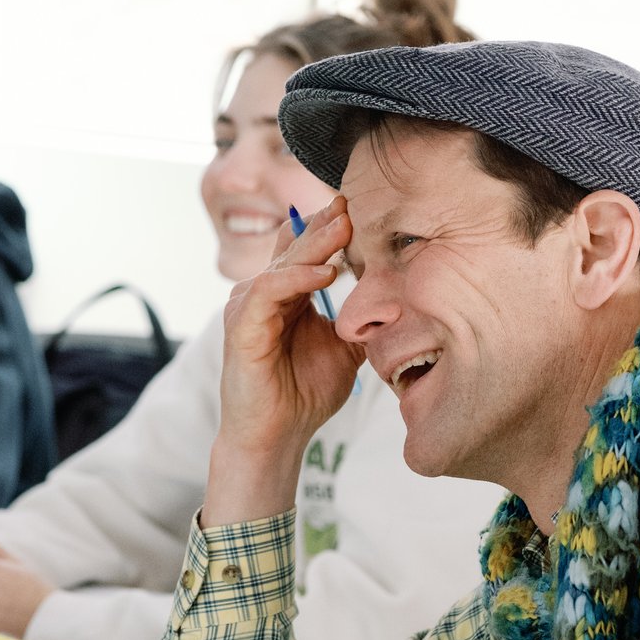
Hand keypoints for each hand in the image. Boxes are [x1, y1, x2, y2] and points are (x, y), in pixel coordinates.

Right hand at [206, 196, 360, 524]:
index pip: (306, 249)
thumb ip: (360, 320)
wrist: (278, 436)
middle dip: (325, 224)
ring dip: (314, 245)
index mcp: (287, 295)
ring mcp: (248, 308)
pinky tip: (324, 273)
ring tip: (343, 227)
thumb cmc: (304, 393)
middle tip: (352, 203)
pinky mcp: (241, 328)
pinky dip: (296, 279)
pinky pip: (268, 292)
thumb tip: (398, 297)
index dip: (329, 227)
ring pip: (283, 264)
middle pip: (295, 247)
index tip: (362, 208)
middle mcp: (264, 294)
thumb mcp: (345, 349)